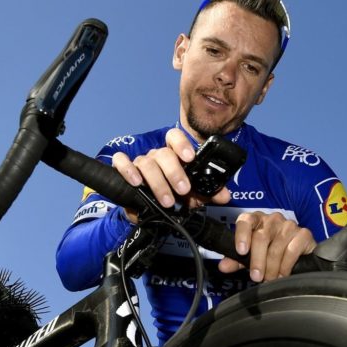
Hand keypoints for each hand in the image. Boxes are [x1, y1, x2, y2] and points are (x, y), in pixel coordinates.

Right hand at [112, 128, 230, 221]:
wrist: (154, 210)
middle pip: (163, 154)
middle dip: (174, 173)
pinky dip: (127, 170)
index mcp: (174, 155)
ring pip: (146, 162)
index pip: (175, 137)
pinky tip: (135, 182)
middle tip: (183, 190)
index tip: (190, 158)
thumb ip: (210, 193)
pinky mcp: (124, 170)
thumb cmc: (175, 196)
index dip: (182, 144)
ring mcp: (140, 162)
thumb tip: (225, 196)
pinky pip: (121, 161)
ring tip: (168, 201)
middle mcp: (157, 156)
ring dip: (158, 183)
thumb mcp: (195, 195)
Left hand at [218, 211, 315, 281]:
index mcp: (255, 220)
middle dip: (258, 260)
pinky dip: (286, 265)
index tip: (241, 251)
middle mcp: (272, 219)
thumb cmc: (269, 251)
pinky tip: (283, 274)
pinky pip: (292, 249)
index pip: (245, 221)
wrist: (298, 252)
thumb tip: (223, 266)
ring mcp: (288, 224)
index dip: (242, 235)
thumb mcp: (250, 256)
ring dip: (272, 267)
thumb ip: (236, 260)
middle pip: (261, 237)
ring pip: (277, 246)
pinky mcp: (304, 233)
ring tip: (269, 279)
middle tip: (257, 277)